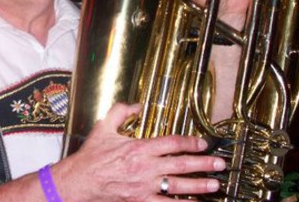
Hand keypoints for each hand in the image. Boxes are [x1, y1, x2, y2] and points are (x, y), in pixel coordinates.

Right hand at [52, 103, 224, 201]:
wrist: (79, 182)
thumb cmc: (91, 157)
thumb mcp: (103, 127)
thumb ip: (120, 112)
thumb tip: (136, 105)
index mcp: (138, 148)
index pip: (171, 143)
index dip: (189, 142)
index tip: (202, 143)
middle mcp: (145, 167)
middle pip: (180, 164)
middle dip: (203, 164)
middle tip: (219, 164)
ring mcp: (144, 187)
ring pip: (178, 186)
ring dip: (198, 186)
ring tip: (214, 185)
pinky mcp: (140, 201)